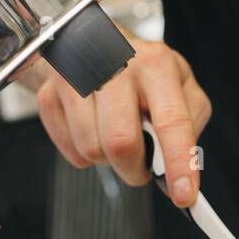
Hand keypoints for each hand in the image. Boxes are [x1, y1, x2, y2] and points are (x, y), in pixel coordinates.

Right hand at [35, 30, 210, 205]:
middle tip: (142, 165)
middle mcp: (114, 64)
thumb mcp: (180, 86)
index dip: (178, 163)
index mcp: (156, 64)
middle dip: (135, 169)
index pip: (171, 122)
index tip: (184, 195)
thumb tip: (186, 166)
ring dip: (109, 159)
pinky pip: (70, 150)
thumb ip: (190, 124)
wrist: (92, 42)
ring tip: (116, 135)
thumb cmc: (143, 72)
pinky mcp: (49, 92)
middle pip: (122, 144)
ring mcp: (76, 77)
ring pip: (92, 150)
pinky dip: (86, 153)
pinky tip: (94, 129)